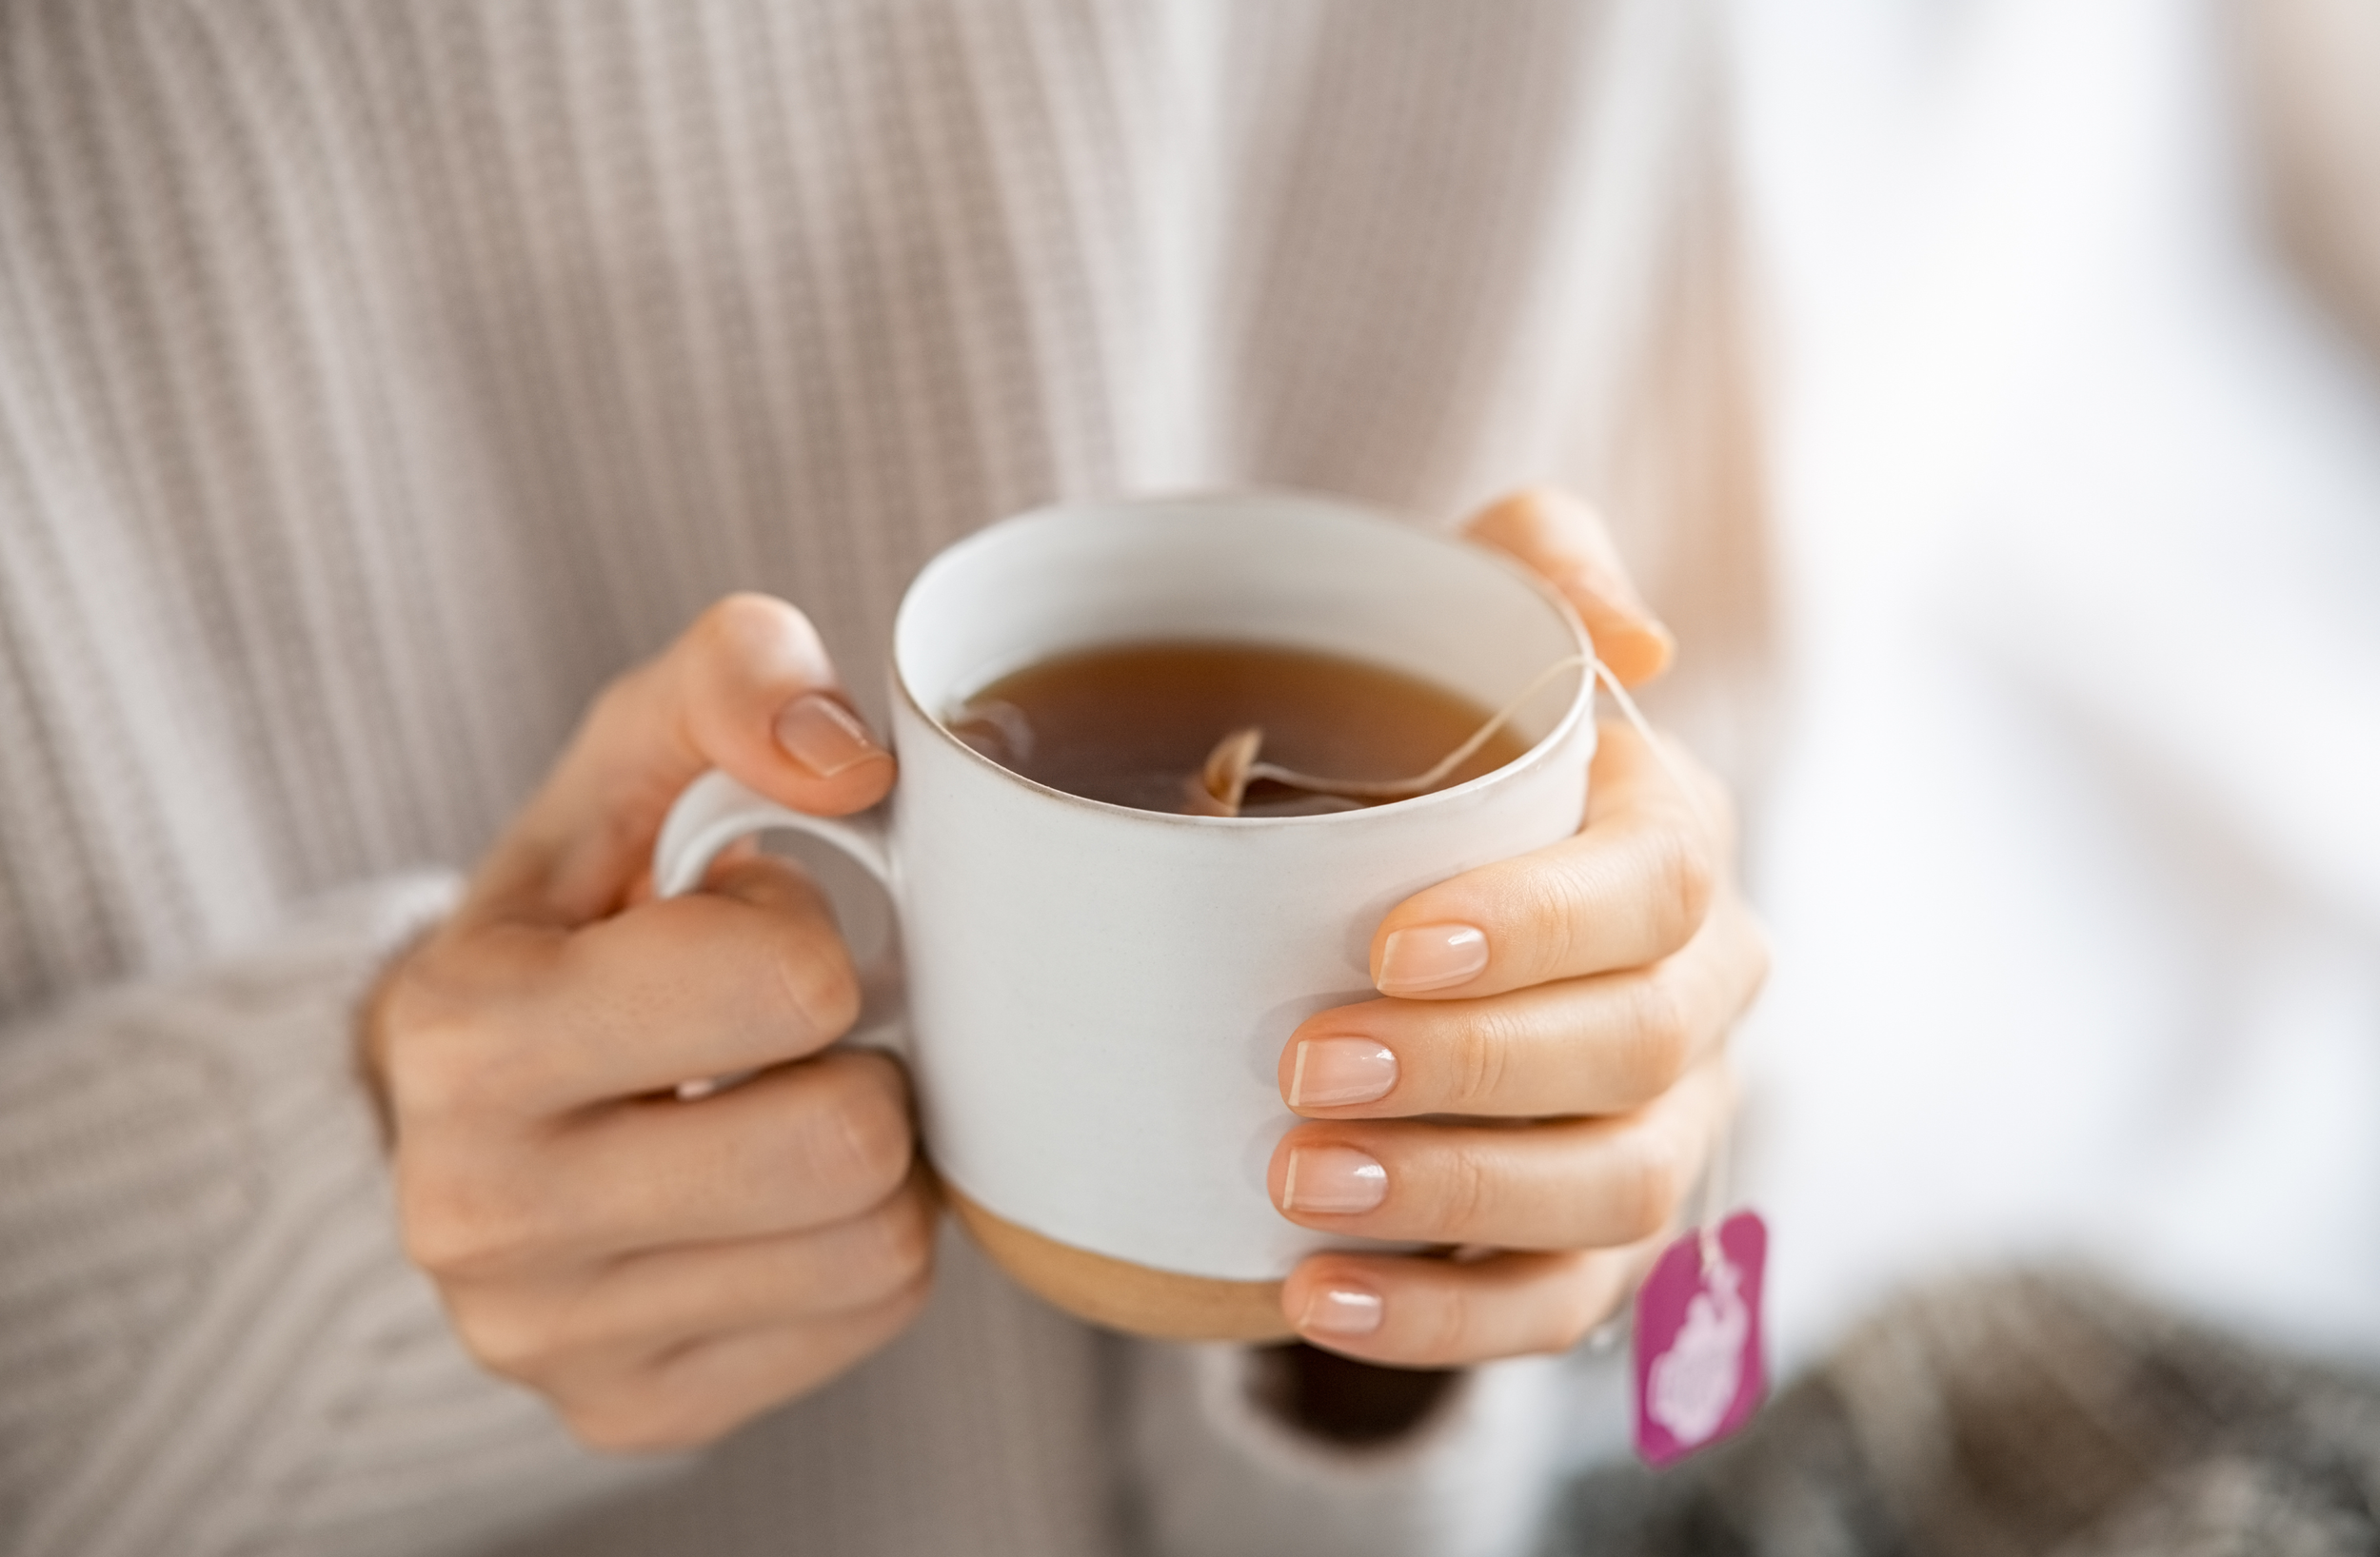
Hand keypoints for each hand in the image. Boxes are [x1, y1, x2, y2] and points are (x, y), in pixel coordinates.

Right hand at [364, 596, 932, 1451]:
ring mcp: (550, 1341)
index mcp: (461, 1033)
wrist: (477, 1092)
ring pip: (879, 1244)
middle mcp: (478, 1215)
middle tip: (782, 1036)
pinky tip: (775, 1190)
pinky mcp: (632, 1411)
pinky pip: (872, 1316)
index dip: (803, 933)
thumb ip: (735, 678)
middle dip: (851, 1057)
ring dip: (871, 1151)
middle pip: (847, 1141)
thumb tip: (853, 764)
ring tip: (779, 1102)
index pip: (790, 985)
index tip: (736, 927)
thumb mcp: (634, 756)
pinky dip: (859, 1240)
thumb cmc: (584, 910)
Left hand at [1269, 489, 1768, 1365]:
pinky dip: (1444, 1321)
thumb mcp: (1465, 619)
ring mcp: (1665, 1130)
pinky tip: (1319, 1300)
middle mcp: (1700, 995)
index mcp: (1673, 844)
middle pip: (1636, 1054)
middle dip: (1472, 1072)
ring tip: (1297, 1189)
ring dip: (1454, 1202)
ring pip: (1612, 1193)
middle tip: (1305, 1068)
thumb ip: (1536, 563)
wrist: (1396, 898)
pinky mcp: (1600, 1241)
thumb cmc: (1424, 745)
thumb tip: (1636, 640)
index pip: (1655, 890)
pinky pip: (1559, 1308)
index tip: (1383, 944)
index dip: (1536, 927)